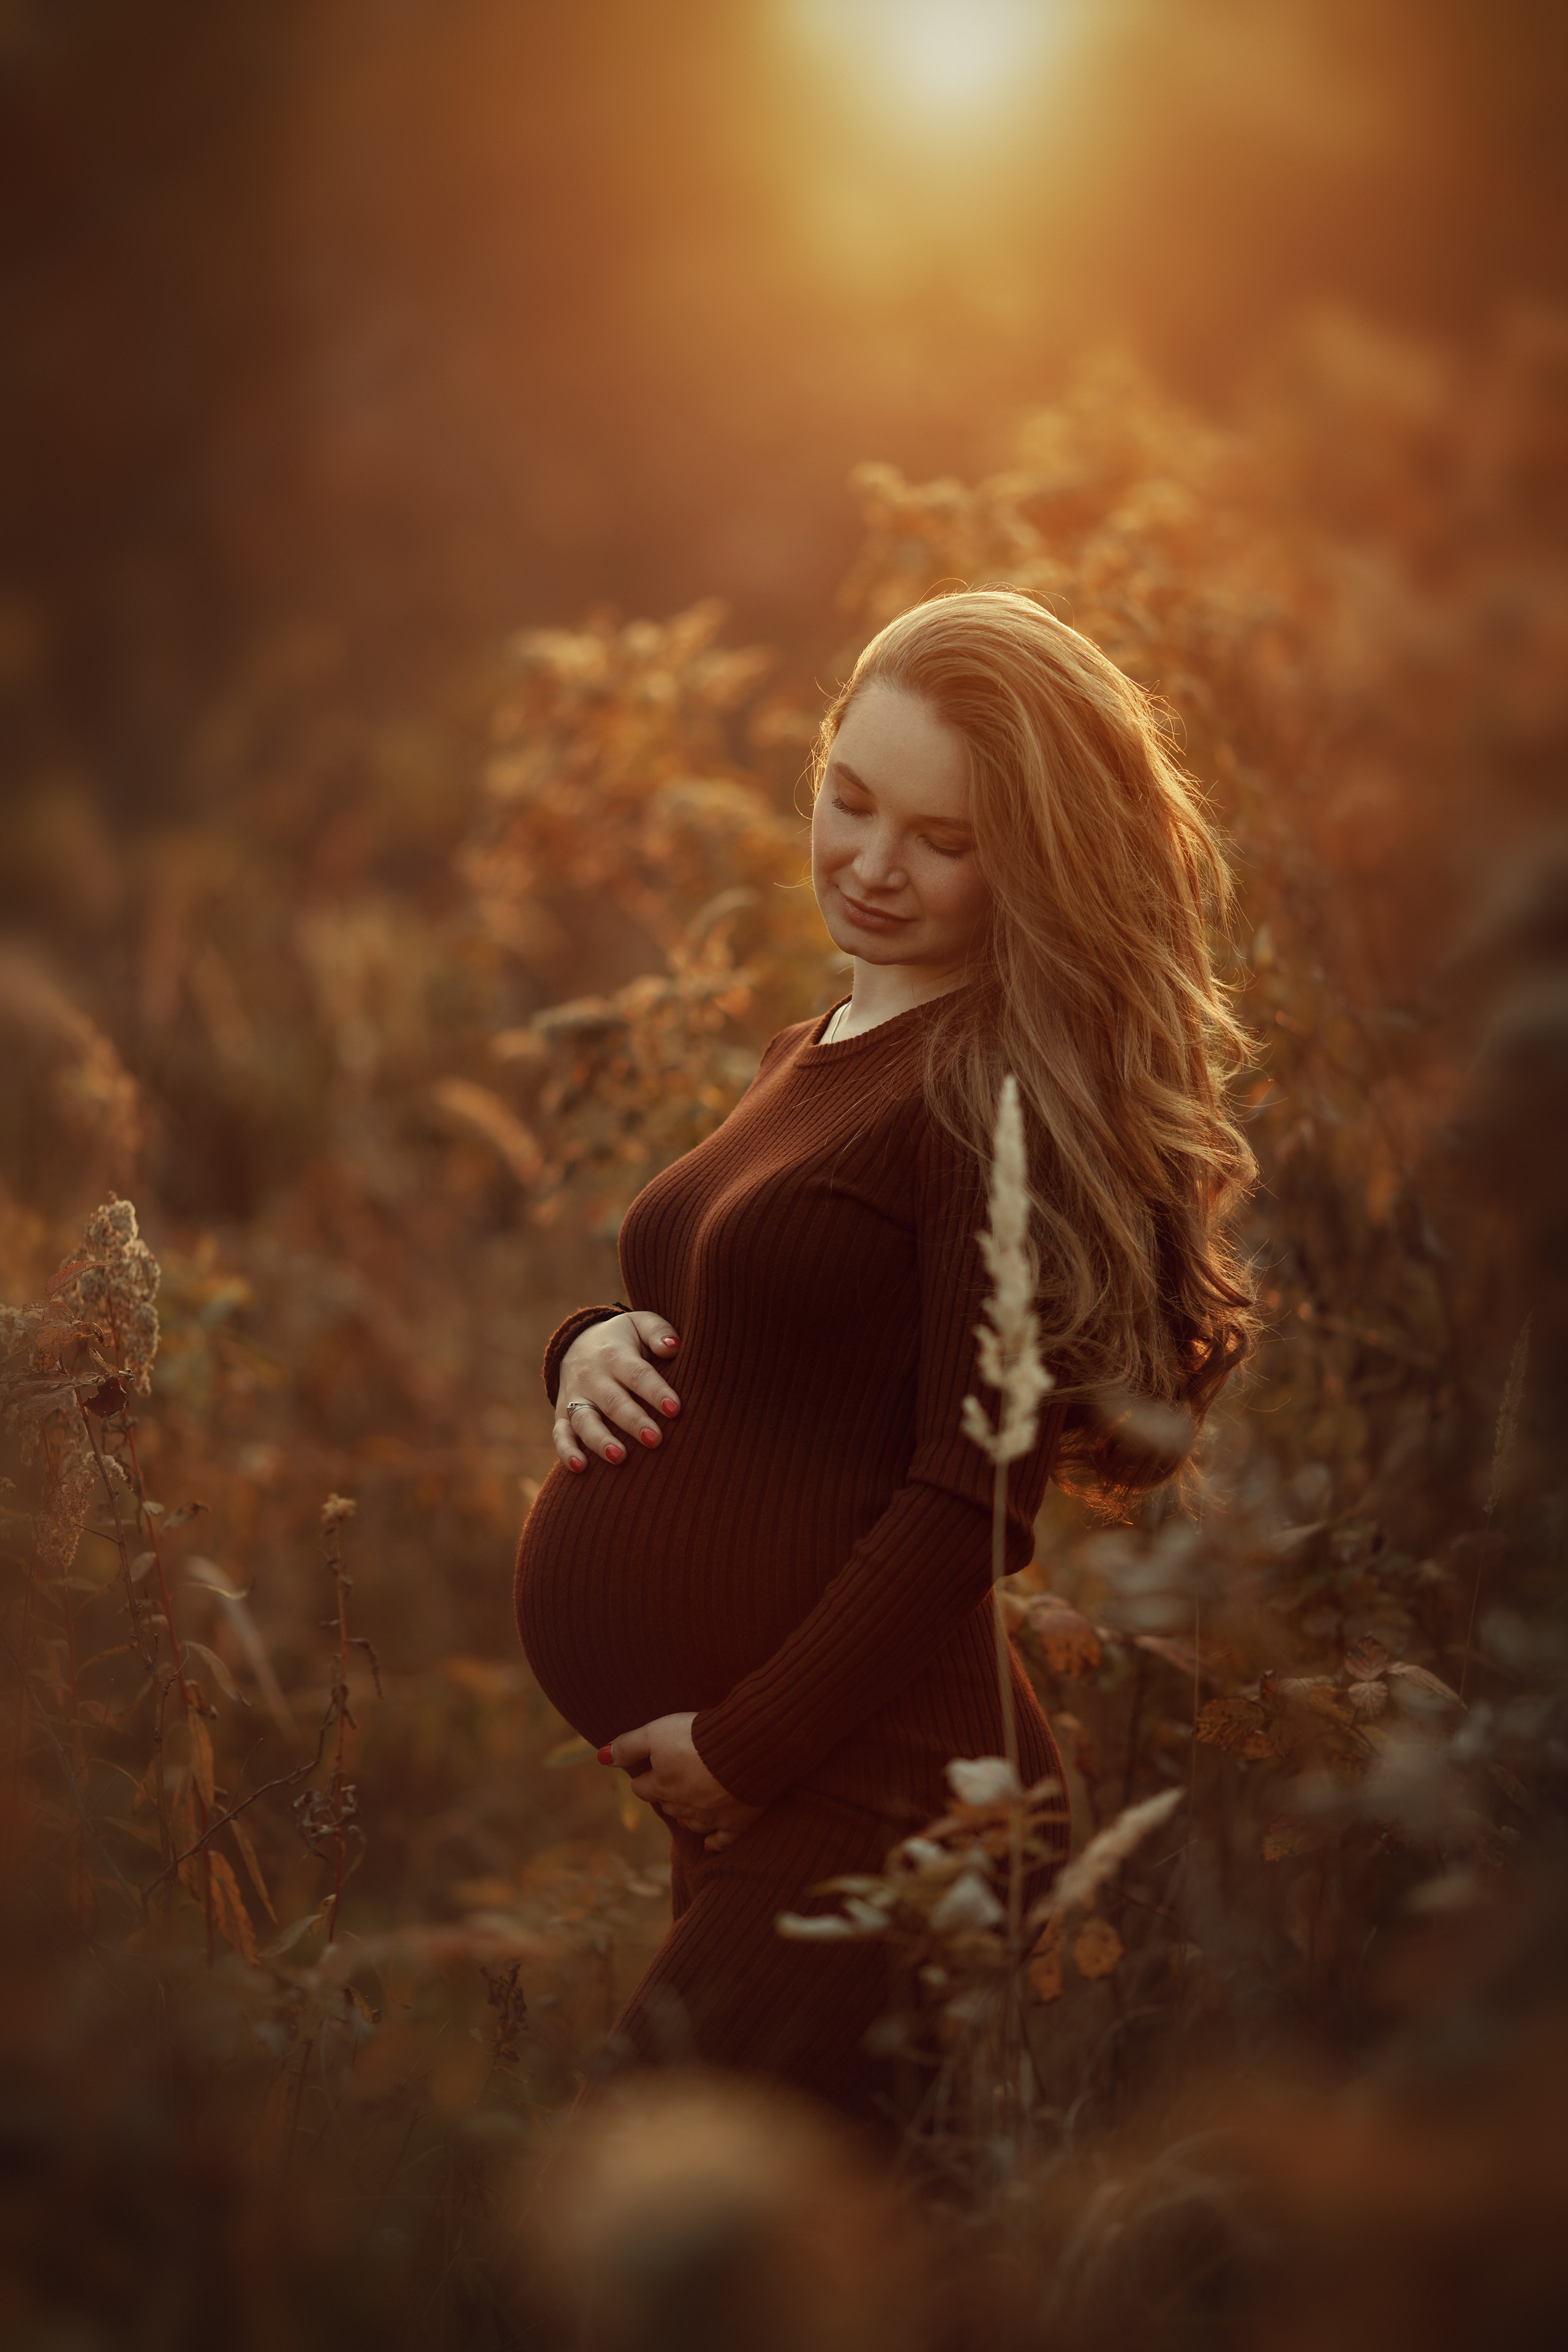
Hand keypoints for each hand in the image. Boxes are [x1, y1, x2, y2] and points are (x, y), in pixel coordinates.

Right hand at [554, 1309, 681, 1471]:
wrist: (579, 1341)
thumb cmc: (623, 1339)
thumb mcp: (640, 1324)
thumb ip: (658, 1331)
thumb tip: (673, 1346)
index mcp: (616, 1355)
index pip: (638, 1374)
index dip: (656, 1391)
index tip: (675, 1409)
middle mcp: (593, 1377)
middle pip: (613, 1401)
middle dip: (633, 1421)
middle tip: (655, 1440)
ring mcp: (576, 1397)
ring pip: (585, 1421)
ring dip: (600, 1440)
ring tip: (619, 1457)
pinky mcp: (563, 1414)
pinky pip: (561, 1434)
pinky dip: (567, 1452)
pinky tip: (580, 1468)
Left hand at [603, 1712, 762, 1852]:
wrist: (745, 1747)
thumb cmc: (697, 1736)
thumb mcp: (656, 1731)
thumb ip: (628, 1745)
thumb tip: (601, 1757)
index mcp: (662, 1785)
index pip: (642, 1787)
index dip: (645, 1777)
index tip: (650, 1768)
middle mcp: (683, 1806)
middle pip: (667, 1805)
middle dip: (666, 1794)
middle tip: (674, 1781)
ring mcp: (710, 1816)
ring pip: (691, 1822)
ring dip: (687, 1815)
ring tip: (688, 1805)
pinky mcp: (737, 1821)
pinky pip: (723, 1840)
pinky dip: (715, 1842)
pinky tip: (710, 1845)